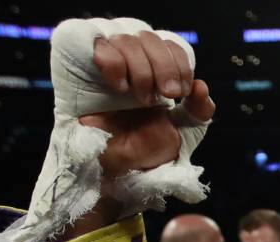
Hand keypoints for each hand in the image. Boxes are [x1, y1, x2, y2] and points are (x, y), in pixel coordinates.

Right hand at [82, 34, 214, 179]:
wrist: (110, 168)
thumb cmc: (142, 150)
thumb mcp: (181, 134)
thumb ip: (198, 112)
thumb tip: (202, 85)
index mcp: (153, 70)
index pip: (169, 43)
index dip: (179, 61)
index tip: (181, 91)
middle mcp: (129, 59)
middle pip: (149, 36)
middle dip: (164, 66)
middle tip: (166, 94)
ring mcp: (104, 58)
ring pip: (126, 38)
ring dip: (141, 70)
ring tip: (140, 98)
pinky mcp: (77, 61)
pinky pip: (98, 43)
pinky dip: (114, 64)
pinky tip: (119, 88)